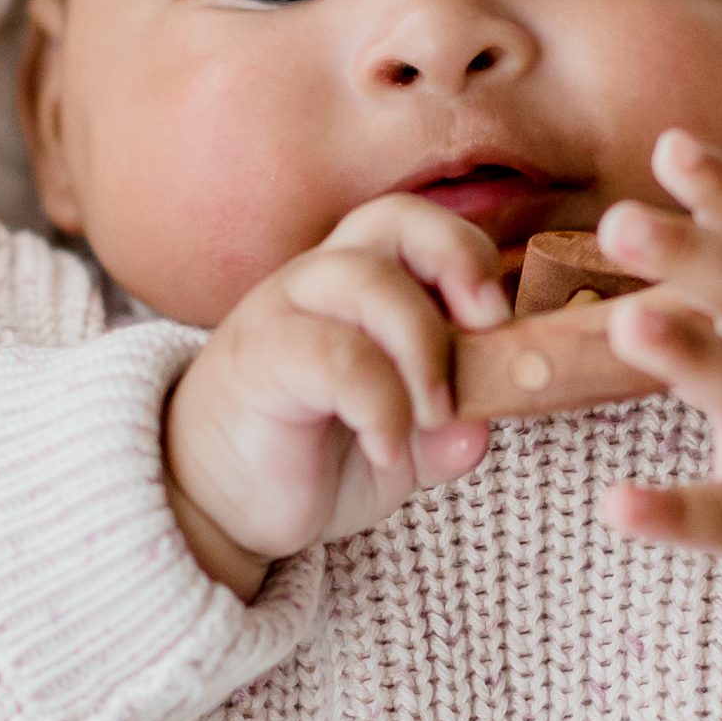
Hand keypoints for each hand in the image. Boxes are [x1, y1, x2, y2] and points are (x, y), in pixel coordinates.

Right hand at [161, 195, 508, 598]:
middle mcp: (320, 281)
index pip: (422, 225)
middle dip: (459, 262)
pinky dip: (381, 406)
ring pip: (367, 282)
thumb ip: (446, 435)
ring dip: (424, 351)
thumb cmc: (312, 456)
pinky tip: (385, 448)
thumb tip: (480, 431)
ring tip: (434, 416)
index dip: (473, 258)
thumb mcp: (402, 448)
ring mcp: (283, 313)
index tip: (504, 328)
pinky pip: (335, 358)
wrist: (217, 503)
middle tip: (487, 335)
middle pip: (395, 217)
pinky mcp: (259, 361)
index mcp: (362, 283)